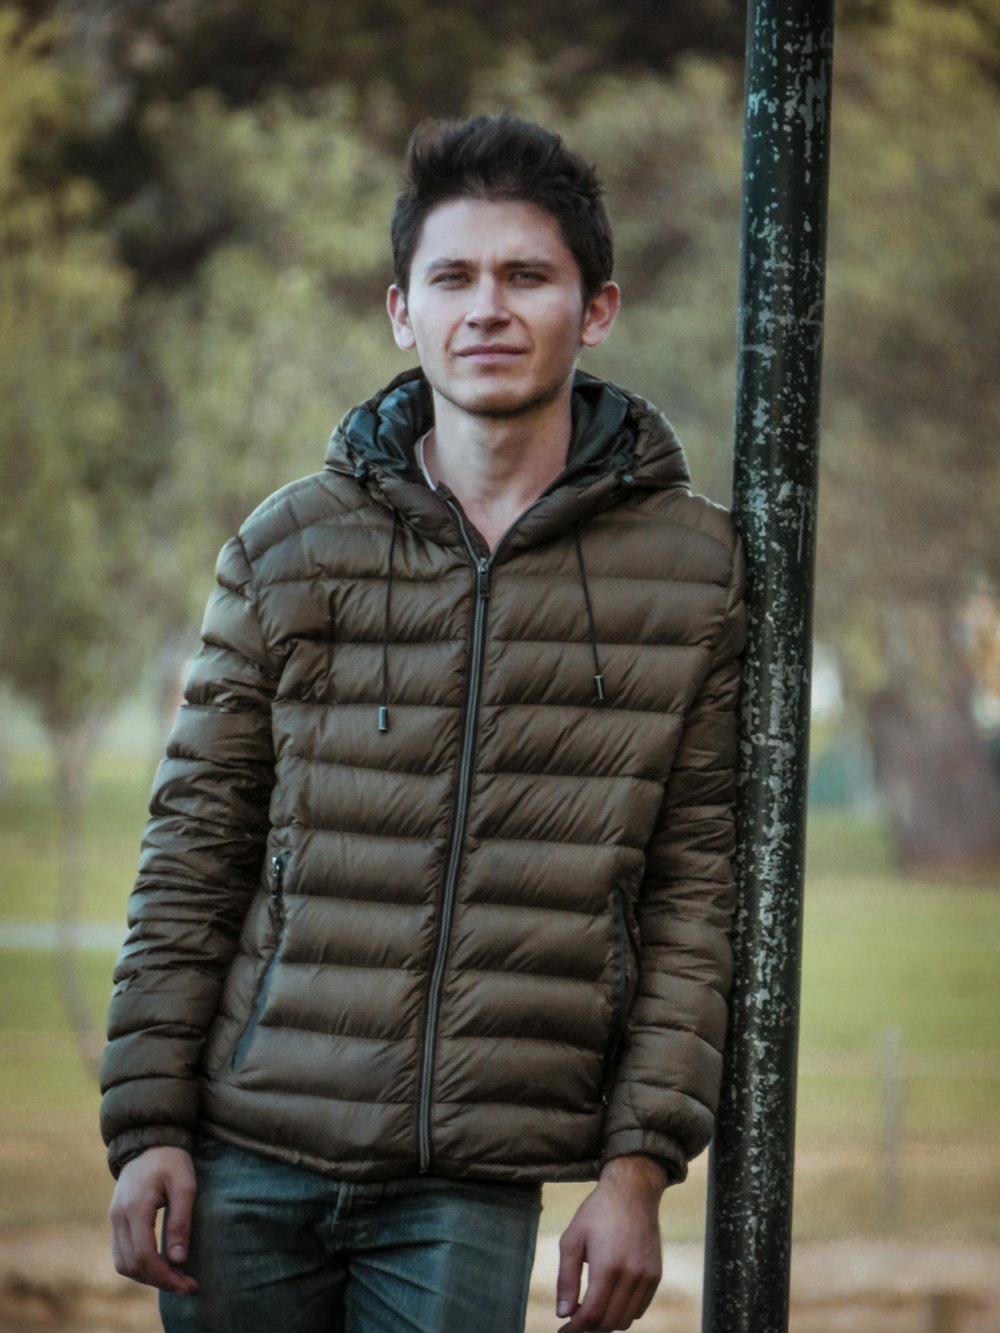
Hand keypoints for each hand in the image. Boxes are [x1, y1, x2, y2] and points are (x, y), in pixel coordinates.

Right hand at [109, 1146, 198, 1294]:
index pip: (144, 1255)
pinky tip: (160, 1264)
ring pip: (123, 1263)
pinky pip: (122, 1253)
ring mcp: (114, 1218)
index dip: (164, 1276)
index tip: (186, 1283)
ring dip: (147, 1276)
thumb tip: (178, 1259)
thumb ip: (181, 1221)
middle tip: (186, 1284)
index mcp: (135, 1208)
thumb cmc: (171, 1159)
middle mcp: (118, 1217)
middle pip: (132, 1265)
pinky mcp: (116, 1219)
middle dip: (158, 1280)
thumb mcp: (184, 1185)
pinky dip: (139, 1265)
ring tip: (175, 1277)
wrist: (149, 1139)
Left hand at [556, 1155, 665, 1331]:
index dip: (576, 1328)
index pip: (593, 1314)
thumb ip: (566, 1279)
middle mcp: (631, 1274)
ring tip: (591, 1307)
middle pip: (610, 1322)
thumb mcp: (572, 1239)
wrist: (632, 1191)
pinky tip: (610, 1298)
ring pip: (626, 1320)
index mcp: (608, 1265)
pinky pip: (639, 1309)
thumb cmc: (597, 1213)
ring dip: (607, 1321)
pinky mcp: (655, 1275)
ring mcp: (647, 1276)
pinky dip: (624, 1312)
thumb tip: (563, 1313)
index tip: (564, 1331)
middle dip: (589, 1326)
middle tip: (575, 1317)